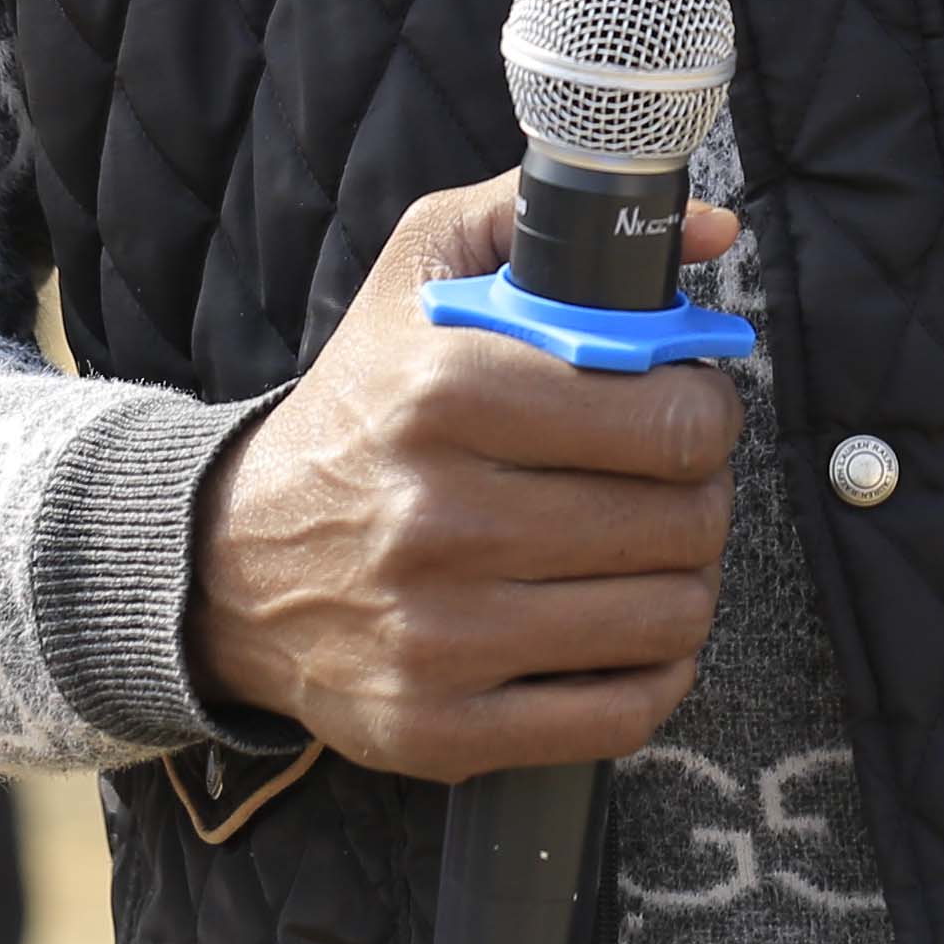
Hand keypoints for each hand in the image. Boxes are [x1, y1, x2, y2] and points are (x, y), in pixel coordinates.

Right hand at [187, 175, 741, 780]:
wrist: (231, 561)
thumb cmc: (360, 408)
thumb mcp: (422, 271)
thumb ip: (547, 215)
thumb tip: (713, 227)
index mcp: (445, 393)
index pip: (671, 419)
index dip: (707, 408)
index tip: (689, 407)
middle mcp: (439, 519)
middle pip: (684, 522)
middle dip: (701, 494)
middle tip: (670, 483)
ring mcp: (440, 636)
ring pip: (672, 617)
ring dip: (684, 581)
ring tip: (645, 551)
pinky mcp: (441, 728)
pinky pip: (626, 714)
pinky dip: (653, 671)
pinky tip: (622, 628)